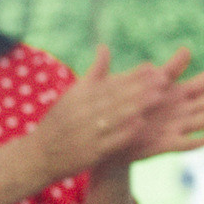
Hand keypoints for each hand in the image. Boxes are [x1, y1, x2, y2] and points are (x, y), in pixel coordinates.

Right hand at [30, 45, 170, 178]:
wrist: (39, 156)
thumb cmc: (58, 122)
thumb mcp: (72, 95)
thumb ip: (93, 73)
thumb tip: (105, 47)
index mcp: (79, 96)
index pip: (111, 83)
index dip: (133, 75)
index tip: (152, 67)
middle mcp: (83, 112)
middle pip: (116, 97)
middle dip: (141, 87)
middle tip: (164, 79)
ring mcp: (87, 132)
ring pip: (116, 116)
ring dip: (138, 106)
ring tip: (158, 97)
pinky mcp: (90, 153)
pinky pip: (110, 140)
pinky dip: (125, 132)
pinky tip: (141, 125)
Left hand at [109, 48, 203, 164]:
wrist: (110, 137)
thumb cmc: (130, 109)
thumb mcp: (147, 83)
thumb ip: (169, 70)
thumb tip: (188, 49)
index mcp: (179, 94)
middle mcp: (183, 111)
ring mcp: (176, 128)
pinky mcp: (164, 145)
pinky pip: (185, 144)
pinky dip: (200, 141)